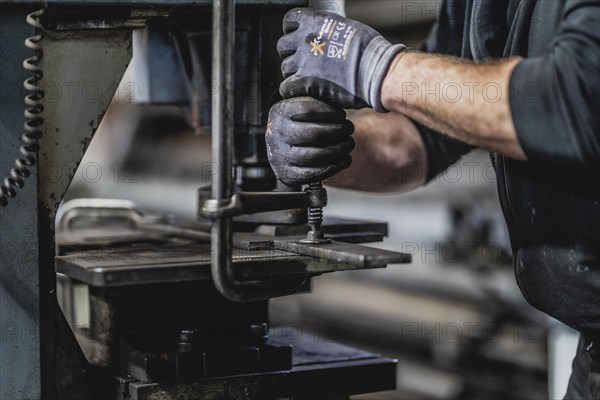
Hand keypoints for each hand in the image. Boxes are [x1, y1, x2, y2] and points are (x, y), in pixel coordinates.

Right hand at [266, 97, 354, 186]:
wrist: (283, 147)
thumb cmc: (300, 122)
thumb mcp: (303, 103)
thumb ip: (317, 96)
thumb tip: (340, 96)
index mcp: (279, 112)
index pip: (307, 108)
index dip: (330, 111)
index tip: (341, 113)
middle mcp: (276, 135)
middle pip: (313, 134)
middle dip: (337, 131)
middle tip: (349, 128)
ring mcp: (279, 157)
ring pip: (315, 156)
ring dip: (339, 149)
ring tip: (349, 143)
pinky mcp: (287, 175)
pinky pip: (314, 174)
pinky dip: (334, 166)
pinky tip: (344, 159)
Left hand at [277, 8, 405, 111]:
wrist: (376, 72)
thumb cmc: (370, 51)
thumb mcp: (348, 28)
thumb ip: (329, 31)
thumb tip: (327, 36)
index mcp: (315, 22)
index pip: (290, 21)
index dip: (293, 31)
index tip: (300, 41)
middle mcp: (305, 39)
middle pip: (283, 46)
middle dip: (291, 54)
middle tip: (304, 64)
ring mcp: (302, 61)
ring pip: (285, 68)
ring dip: (294, 74)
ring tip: (309, 80)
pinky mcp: (304, 82)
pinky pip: (286, 87)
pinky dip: (292, 91)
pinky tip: (304, 92)